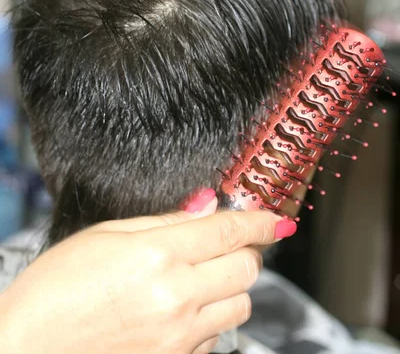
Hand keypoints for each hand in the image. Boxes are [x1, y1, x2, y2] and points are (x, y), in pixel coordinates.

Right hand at [0, 191, 295, 353]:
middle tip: (226, 244)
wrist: (27, 349)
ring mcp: (179, 337)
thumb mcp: (106, 235)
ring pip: (239, 305)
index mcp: (159, 255)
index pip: (229, 231)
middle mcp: (177, 297)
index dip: (258, 219)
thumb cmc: (57, 287)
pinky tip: (181, 311)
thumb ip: (165, 220)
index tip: (275, 217)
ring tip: (200, 278)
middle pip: (246, 268)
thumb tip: (208, 205)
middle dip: (245, 251)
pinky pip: (216, 338)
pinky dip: (211, 320)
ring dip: (230, 286)